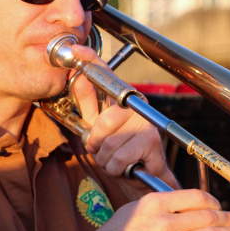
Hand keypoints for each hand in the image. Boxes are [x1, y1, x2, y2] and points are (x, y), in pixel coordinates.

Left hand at [67, 44, 178, 189]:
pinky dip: (117, 169)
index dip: (91, 61)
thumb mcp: (99, 130)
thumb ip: (89, 106)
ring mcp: (147, 124)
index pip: (106, 76)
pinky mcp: (153, 143)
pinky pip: (119, 158)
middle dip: (97, 144)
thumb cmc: (121, 153)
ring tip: (117, 160)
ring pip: (108, 145)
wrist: (145, 180)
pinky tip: (127, 168)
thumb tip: (77, 77)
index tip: (76, 50)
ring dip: (106, 160)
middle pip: (102, 123)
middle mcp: (138, 107)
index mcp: (123, 100)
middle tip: (105, 151)